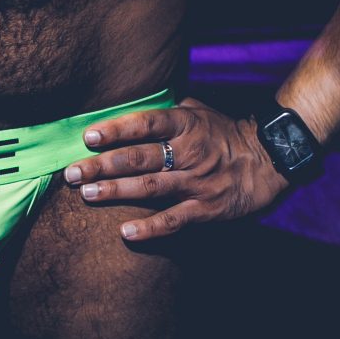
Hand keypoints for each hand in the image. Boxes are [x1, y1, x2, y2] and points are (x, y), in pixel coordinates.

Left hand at [63, 96, 286, 242]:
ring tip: (86, 194)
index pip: (145, 123)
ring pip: (149, 187)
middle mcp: (189, 151)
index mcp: (186, 123)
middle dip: (101, 165)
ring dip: (115, 191)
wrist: (269, 160)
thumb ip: (166, 110)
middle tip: (71, 172)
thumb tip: (132, 106)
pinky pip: (174, 220)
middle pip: (139, 157)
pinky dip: (150, 227)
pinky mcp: (207, 208)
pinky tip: (126, 232)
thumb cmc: (224, 132)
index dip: (116, 129)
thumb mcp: (199, 110)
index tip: (88, 136)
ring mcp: (197, 181)